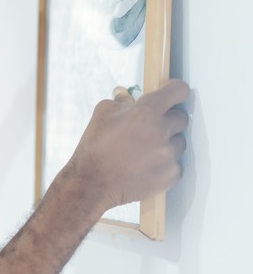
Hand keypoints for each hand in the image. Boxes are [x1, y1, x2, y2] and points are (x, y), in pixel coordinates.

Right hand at [67, 79, 189, 210]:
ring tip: (143, 150)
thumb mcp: (102, 113)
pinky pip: (176, 163)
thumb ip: (121, 101)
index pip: (178, 91)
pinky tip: (145, 165)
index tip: (173, 94)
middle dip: (167, 120)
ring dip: (166, 143)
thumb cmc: (95, 148)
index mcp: (146, 112)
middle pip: (181, 118)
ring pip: (179, 142)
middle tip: (149, 127)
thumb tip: (127, 96)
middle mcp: (162, 131)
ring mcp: (168, 155)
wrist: (92, 183)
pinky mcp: (171, 175)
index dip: (175, 90)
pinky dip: (164, 163)